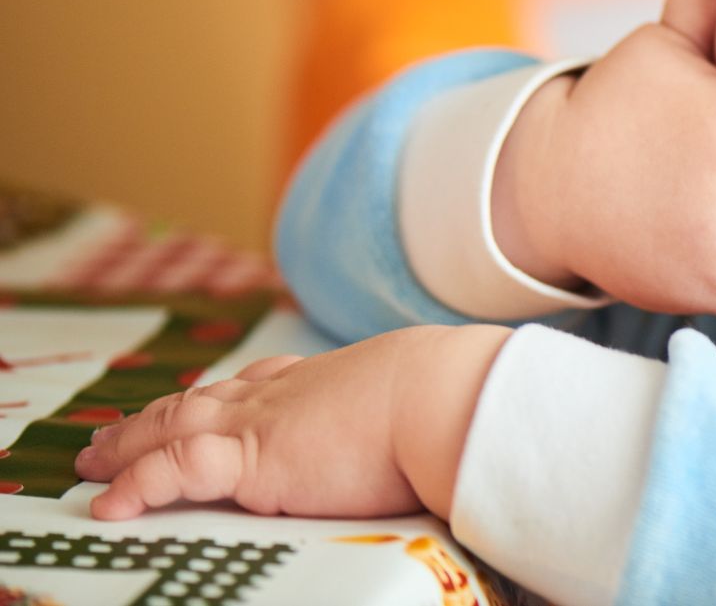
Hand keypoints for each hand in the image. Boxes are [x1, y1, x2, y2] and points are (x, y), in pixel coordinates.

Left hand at [76, 324, 508, 520]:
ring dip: (128, 444)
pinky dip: (134, 484)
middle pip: (204, 400)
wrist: (448, 396)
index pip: (259, 383)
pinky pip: (173, 472)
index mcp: (326, 380)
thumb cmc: (454, 400)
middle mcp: (285, 393)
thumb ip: (411, 417)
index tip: (206, 396)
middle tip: (120, 427)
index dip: (224, 393)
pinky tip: (108, 503)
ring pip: (173, 428)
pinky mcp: (252, 458)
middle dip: (158, 415)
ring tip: (94, 461)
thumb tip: (446, 434)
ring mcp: (263, 422)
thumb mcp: (424, 400)